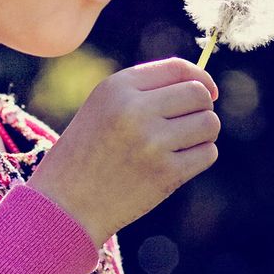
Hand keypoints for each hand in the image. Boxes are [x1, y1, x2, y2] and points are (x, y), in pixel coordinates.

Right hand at [26, 58, 219, 246]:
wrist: (64, 205)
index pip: (178, 68)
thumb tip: (204, 86)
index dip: (201, 77)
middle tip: (188, 124)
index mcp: (117, 87)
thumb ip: (145, 90)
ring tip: (181, 144)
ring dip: (203, 133)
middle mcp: (135, 109)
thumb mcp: (103, 107)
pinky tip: (178, 163)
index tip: (207, 91)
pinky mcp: (166, 173)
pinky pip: (207, 154)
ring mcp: (152, 142)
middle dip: (202, 107)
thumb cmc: (87, 153)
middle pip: (198, 94)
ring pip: (209, 124)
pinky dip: (200, 157)